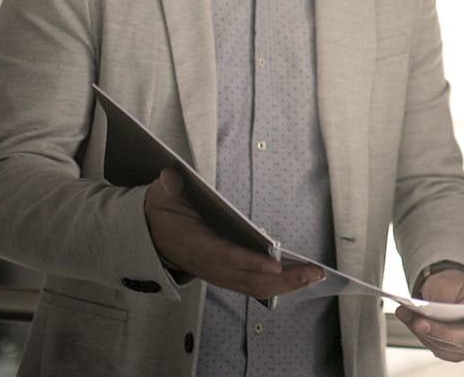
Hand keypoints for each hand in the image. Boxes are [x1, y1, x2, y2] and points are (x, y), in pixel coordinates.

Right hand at [143, 168, 323, 299]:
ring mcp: (217, 273)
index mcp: (194, 244)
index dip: (250, 262)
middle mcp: (208, 265)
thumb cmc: (163, 213)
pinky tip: (299, 281)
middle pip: (248, 277)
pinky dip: (277, 286)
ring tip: (314, 276)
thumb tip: (172, 177)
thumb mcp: (161, 196)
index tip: (275, 264)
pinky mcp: (225, 275)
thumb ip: (168, 188)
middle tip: (313, 271)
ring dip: (286, 284)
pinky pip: (252, 286)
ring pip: (254, 286)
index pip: (225, 256)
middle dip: (283, 278)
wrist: (150, 235)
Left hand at [393, 269, 463, 361]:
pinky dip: (422, 335)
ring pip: (447, 346)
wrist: (451, 294)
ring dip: (424, 332)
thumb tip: (437, 310)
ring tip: (406, 314)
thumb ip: (448, 297)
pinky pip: (437, 349)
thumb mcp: (452, 282)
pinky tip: (410, 320)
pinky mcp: (456, 353)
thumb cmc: (455, 286)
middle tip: (419, 320)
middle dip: (439, 330)